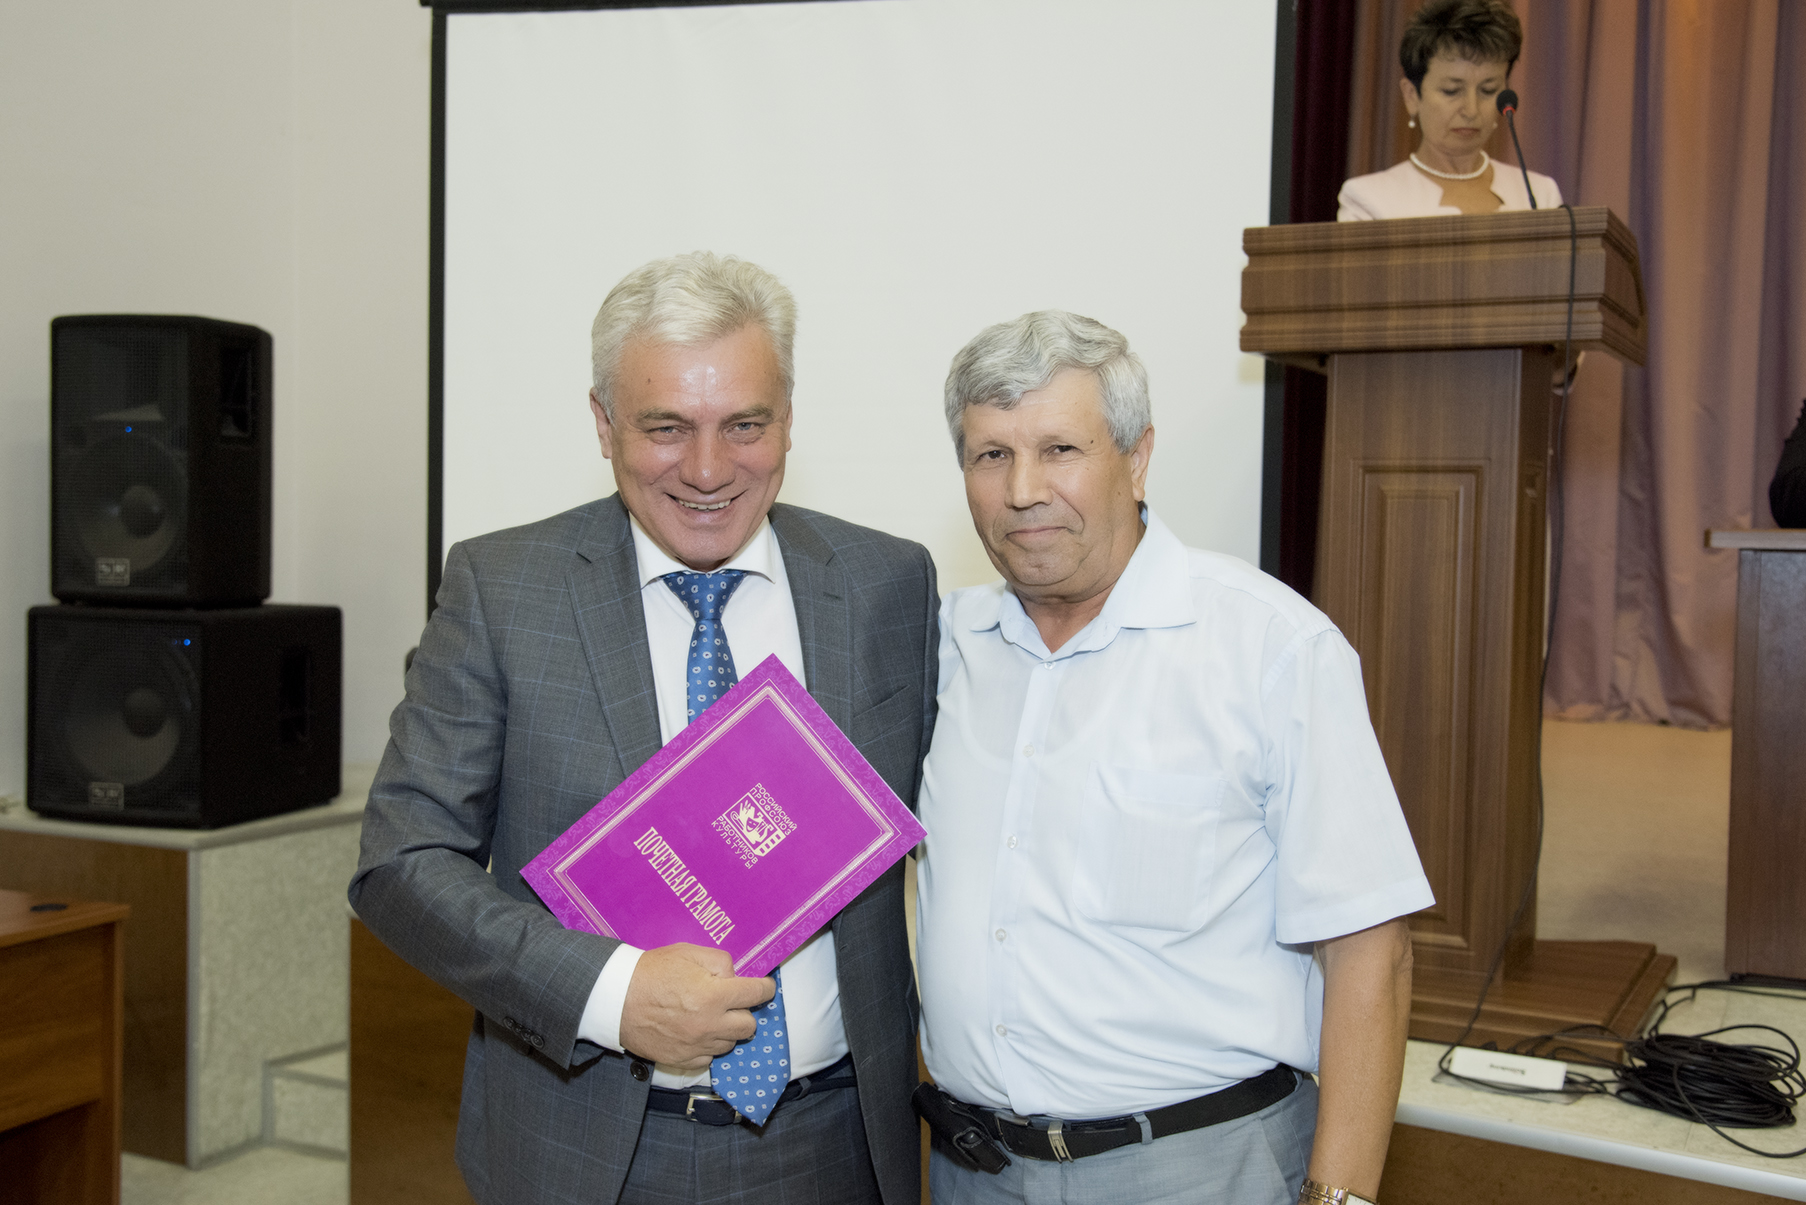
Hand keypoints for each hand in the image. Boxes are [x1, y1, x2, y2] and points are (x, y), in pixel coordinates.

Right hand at [619, 943, 774, 1070]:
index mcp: (714, 996)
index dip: (764, 988)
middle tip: (730, 1002)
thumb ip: (720, 962)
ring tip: (709, 1016)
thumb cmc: (652, 972)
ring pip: (730, 1043)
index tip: (763, 987)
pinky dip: (707, 1046)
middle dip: (744, 1011)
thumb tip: (736, 977)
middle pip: (749, 1026)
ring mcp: (696, 1046)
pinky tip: (695, 1031)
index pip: (756, 994)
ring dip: (726, 1030)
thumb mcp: (688, 952)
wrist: (616, 999)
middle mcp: (709, 1025)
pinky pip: (709, 1058)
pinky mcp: (682, 1060)